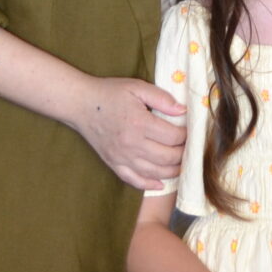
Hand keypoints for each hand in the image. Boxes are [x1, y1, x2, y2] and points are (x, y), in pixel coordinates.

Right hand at [71, 77, 184, 191]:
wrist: (80, 104)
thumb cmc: (109, 93)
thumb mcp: (137, 87)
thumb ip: (161, 98)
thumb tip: (182, 111)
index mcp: (140, 123)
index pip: (174, 137)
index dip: (187, 135)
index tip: (190, 132)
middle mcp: (132, 144)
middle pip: (168, 157)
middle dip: (183, 154)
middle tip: (189, 148)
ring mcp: (122, 157)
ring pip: (155, 172)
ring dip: (172, 171)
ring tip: (182, 164)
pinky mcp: (113, 163)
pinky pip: (134, 180)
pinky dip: (149, 184)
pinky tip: (160, 183)